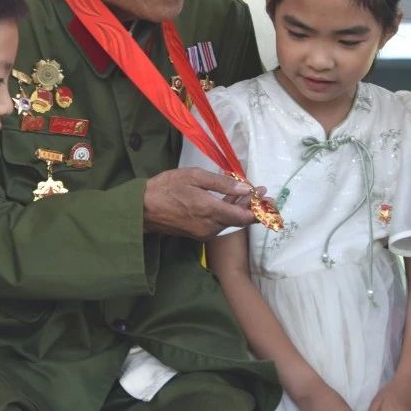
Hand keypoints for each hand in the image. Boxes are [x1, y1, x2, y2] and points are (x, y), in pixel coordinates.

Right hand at [142, 168, 256, 240]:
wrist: (142, 209)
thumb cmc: (166, 187)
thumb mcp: (194, 177)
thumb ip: (222, 184)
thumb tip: (246, 188)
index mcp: (211, 211)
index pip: (244, 216)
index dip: (259, 209)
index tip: (268, 198)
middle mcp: (210, 227)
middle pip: (239, 219)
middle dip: (252, 206)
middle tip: (264, 192)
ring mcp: (204, 232)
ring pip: (229, 221)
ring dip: (240, 208)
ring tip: (250, 193)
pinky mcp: (198, 234)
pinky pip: (218, 223)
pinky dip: (227, 212)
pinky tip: (230, 200)